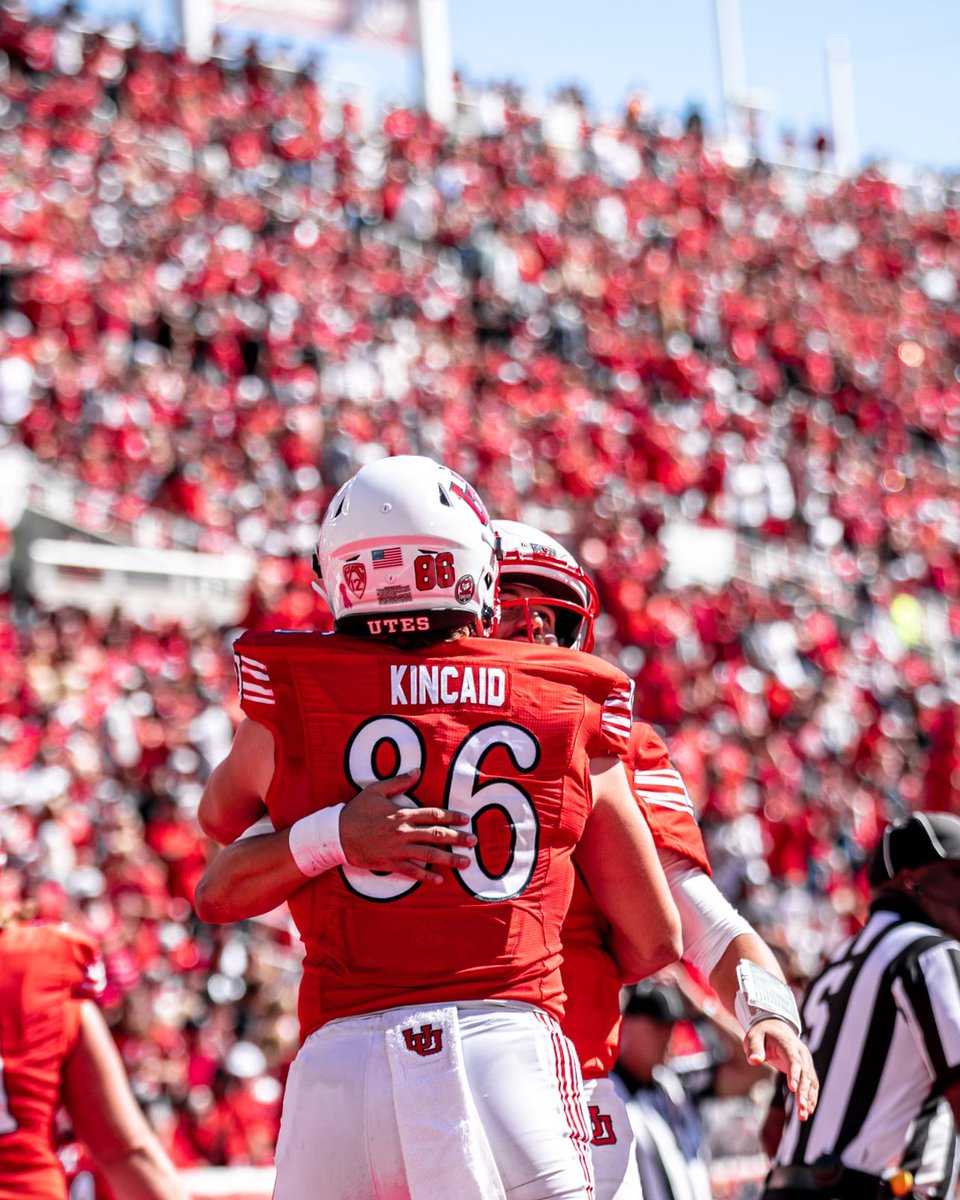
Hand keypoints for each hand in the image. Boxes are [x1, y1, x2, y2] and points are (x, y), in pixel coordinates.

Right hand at [340, 771, 476, 884]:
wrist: (336, 834)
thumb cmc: (356, 811)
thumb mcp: (375, 790)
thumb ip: (398, 781)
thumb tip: (417, 771)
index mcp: (403, 813)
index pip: (433, 814)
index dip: (452, 817)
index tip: (466, 819)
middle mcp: (404, 831)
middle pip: (436, 835)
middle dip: (458, 838)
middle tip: (474, 842)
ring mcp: (398, 848)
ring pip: (429, 854)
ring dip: (449, 859)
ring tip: (465, 862)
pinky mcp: (390, 863)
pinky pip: (412, 871)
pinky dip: (426, 876)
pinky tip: (439, 880)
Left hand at [744, 1019, 818, 1121]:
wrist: (775, 1026)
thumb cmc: (762, 1033)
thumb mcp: (754, 1037)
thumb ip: (754, 1048)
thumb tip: (754, 1061)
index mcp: (788, 1044)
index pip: (794, 1060)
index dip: (794, 1074)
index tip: (793, 1089)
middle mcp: (801, 1053)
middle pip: (805, 1073)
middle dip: (804, 1092)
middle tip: (801, 1108)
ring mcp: (806, 1061)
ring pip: (811, 1081)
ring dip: (809, 1098)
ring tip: (803, 1116)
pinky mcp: (806, 1068)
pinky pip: (812, 1084)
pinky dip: (811, 1096)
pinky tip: (808, 1110)